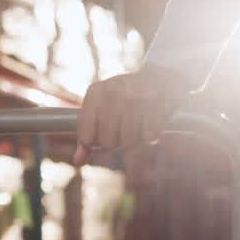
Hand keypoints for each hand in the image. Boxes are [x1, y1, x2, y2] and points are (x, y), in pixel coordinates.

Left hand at [74, 65, 192, 165]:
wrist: (161, 78)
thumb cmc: (126, 98)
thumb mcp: (100, 110)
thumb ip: (87, 136)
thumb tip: (77, 160)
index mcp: (96, 92)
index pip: (87, 137)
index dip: (96, 142)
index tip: (104, 134)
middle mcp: (114, 92)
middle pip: (108, 143)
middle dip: (117, 142)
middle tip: (124, 130)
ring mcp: (137, 97)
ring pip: (129, 142)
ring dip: (135, 140)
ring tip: (138, 126)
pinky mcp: (158, 104)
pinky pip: (148, 137)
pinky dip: (150, 136)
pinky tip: (150, 124)